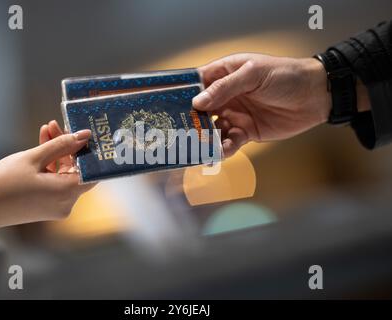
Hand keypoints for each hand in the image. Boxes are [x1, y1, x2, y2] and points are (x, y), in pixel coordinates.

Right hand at [0, 120, 94, 234]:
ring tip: (47, 130)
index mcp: (67, 193)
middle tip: (58, 125)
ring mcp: (57, 206)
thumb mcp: (33, 158)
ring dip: (58, 153)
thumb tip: (84, 135)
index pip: (92, 171)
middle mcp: (67, 203)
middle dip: (68, 146)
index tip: (84, 132)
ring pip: (65, 174)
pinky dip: (50, 166)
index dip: (89, 151)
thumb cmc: (2, 183)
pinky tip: (42, 146)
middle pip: (77, 170)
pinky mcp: (47, 206)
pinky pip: (56, 182)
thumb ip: (61, 145)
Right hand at [193, 53, 331, 156]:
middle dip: (190, 121)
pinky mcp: (246, 132)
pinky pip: (229, 142)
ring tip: (199, 146)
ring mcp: (235, 114)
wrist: (316, 96)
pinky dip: (222, 148)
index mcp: (225, 73)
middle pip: (200, 110)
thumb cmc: (286, 76)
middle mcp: (226, 95)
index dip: (183, 94)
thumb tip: (197, 102)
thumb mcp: (254, 74)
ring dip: (205, 138)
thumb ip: (225, 87)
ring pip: (212, 129)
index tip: (169, 106)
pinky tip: (219, 152)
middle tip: (180, 132)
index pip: (197, 83)